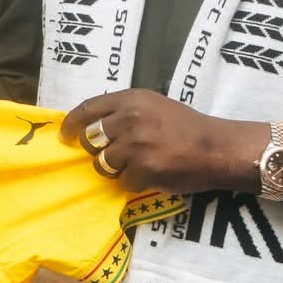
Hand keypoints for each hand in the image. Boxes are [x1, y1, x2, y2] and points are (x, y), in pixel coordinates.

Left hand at [61, 89, 282, 197]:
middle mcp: (129, 119)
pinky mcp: (143, 169)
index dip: (71, 125)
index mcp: (131, 99)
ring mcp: (135, 144)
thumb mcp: (154, 105)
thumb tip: (91, 127)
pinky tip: (152, 174)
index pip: (87, 109)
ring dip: (116, 169)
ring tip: (139, 164)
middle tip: (118, 154)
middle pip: (91, 140)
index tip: (65, 136)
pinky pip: (123, 182)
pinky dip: (134, 183)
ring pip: (103, 164)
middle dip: (99, 151)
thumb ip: (125, 111)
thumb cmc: (187, 127)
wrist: (218, 148)